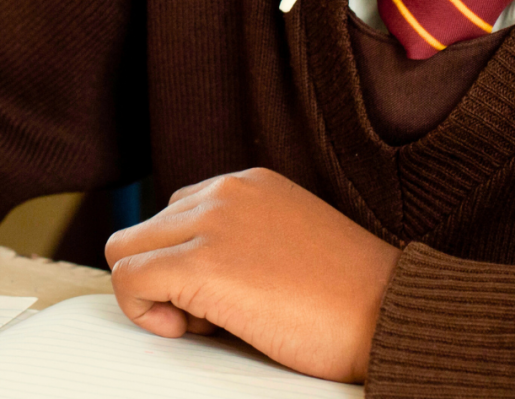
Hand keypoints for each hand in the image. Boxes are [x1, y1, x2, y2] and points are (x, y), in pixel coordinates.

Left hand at [103, 168, 401, 383]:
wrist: (388, 314)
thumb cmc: (353, 297)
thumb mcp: (292, 243)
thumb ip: (244, 239)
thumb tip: (198, 273)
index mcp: (248, 184)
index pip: (177, 212)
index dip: (187, 261)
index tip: (221, 295)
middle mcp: (224, 193)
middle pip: (146, 231)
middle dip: (165, 277)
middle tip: (211, 316)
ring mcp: (210, 224)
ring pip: (126, 250)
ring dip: (153, 293)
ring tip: (205, 322)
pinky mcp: (201, 264)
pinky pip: (129, 279)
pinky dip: (144, 311)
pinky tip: (187, 330)